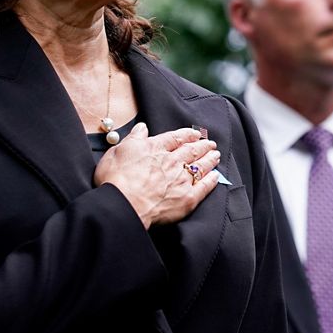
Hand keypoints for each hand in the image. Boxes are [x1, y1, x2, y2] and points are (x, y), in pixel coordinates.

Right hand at [93, 123, 221, 227]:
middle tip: (211, 143)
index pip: (176, 138)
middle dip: (203, 146)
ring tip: (216, 155)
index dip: (187, 135)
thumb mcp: (118, 151)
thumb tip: (142, 128)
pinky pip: (204, 187)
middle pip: (192, 151)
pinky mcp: (187, 199)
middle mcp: (172, 162)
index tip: (195, 134)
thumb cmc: (116, 179)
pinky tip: (215, 177)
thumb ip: (133, 138)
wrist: (124, 204)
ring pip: (200, 166)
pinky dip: (211, 181)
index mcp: (156, 148)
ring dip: (209, 160)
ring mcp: (181, 180)